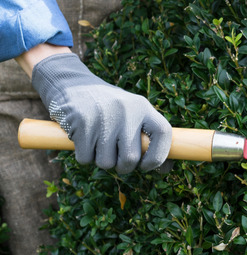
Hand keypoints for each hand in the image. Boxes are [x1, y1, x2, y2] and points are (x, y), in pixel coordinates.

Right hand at [30, 52, 171, 172]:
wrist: (73, 85)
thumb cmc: (110, 108)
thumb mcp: (133, 113)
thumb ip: (149, 136)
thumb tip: (165, 169)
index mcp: (143, 107)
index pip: (163, 133)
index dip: (159, 156)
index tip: (147, 165)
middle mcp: (126, 111)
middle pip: (131, 158)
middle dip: (124, 167)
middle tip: (118, 159)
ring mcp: (103, 117)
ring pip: (106, 163)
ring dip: (102, 161)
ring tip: (99, 144)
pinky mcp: (82, 123)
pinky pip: (85, 159)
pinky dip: (84, 157)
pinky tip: (84, 140)